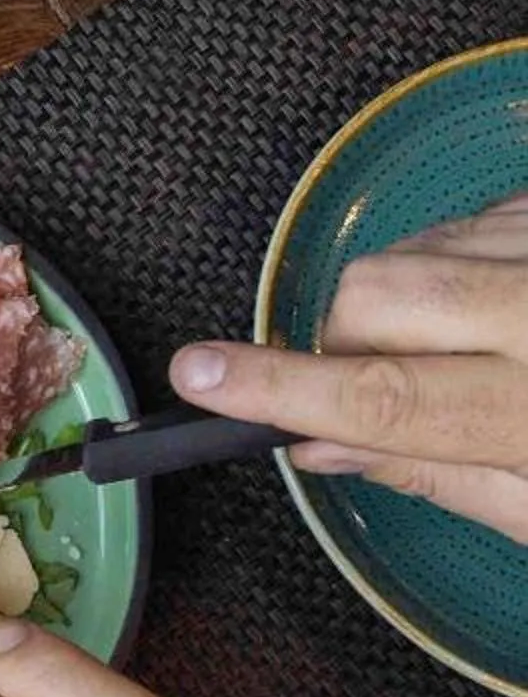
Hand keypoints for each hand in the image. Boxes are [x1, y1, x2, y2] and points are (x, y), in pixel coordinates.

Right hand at [172, 192, 527, 540]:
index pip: (384, 398)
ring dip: (402, 300)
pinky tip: (499, 299)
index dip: (280, 388)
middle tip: (389, 375)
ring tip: (465, 337)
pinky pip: (458, 221)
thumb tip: (317, 443)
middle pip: (374, 296)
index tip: (198, 376)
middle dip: (346, 337)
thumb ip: (434, 474)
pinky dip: (454, 263)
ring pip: (406, 252)